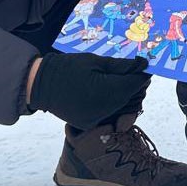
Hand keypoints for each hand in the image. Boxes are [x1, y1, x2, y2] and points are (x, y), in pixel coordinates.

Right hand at [27, 52, 149, 128]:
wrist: (42, 84)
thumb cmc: (69, 67)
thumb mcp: (96, 61)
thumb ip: (121, 66)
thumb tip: (142, 65)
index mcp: (106, 92)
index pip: (135, 85)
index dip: (142, 75)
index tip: (145, 66)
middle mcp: (103, 110)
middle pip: (132, 99)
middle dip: (137, 85)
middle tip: (134, 71)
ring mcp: (96, 120)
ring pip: (123, 109)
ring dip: (128, 96)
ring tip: (123, 82)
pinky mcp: (90, 124)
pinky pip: (110, 115)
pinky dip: (115, 104)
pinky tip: (111, 93)